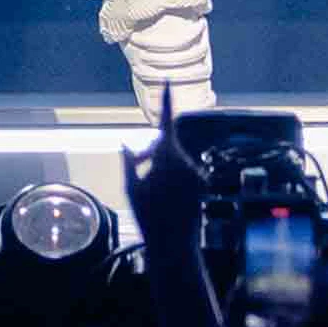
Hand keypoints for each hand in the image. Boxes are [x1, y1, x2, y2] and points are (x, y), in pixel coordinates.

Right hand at [122, 85, 205, 242]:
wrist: (174, 244)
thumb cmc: (149, 217)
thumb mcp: (130, 188)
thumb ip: (129, 161)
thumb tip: (126, 143)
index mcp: (168, 157)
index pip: (165, 123)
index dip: (165, 101)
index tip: (167, 82)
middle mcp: (186, 161)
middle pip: (165, 143)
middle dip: (151, 151)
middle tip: (136, 169)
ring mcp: (196, 172)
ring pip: (174, 158)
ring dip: (161, 166)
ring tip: (151, 191)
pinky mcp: (201, 182)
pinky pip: (183, 171)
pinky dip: (172, 177)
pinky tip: (166, 197)